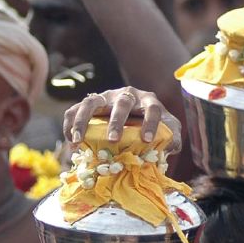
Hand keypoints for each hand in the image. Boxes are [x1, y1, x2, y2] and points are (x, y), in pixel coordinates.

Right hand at [63, 86, 180, 150]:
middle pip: (122, 103)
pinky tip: (70, 141)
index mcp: (148, 101)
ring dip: (83, 121)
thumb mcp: (168, 128)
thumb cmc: (151, 124)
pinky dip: (70, 124)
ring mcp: (105, 97)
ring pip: (91, 102)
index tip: (146, 140)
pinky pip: (75, 109)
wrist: (134, 114)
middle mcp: (126, 95)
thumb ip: (173, 136)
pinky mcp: (90, 103)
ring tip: (78, 140)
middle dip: (116, 121)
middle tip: (112, 139)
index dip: (150, 123)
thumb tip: (171, 147)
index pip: (153, 109)